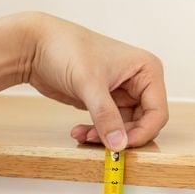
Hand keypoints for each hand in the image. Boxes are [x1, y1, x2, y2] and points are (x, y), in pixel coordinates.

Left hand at [17, 12, 168, 151]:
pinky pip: (109, 126)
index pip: (157, 113)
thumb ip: (106, 116)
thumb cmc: (66, 50)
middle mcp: (139, 81)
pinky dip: (95, 132)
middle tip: (97, 140)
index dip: (142, 133)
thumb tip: (119, 145)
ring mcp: (122, 92)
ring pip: (124, 128)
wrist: (37, 47)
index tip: (121, 146)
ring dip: (104, 136)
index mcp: (147, 70)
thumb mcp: (89, 84)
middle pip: (143, 123)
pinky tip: (79, 132)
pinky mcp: (105, 101)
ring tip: (83, 135)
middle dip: (120, 136)